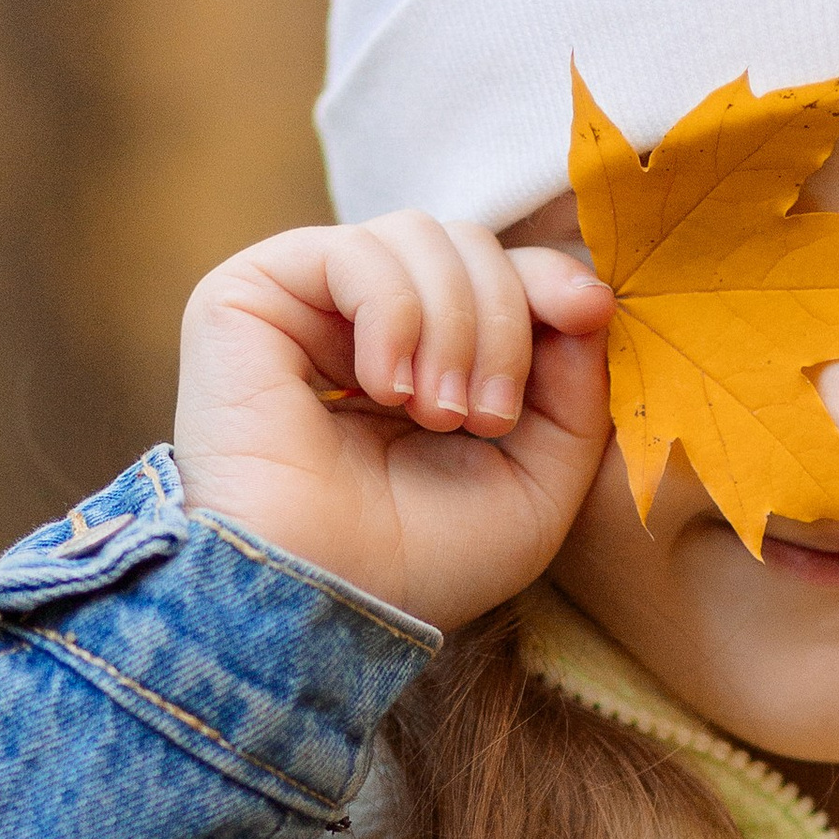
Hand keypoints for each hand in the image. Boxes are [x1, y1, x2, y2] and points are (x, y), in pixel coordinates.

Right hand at [173, 216, 616, 631]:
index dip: (548, 281)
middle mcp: (364, 321)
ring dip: (452, 324)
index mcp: (428, 356)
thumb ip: (576, 387)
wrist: (324, 602)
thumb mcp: (540, 478)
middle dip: (502, 321)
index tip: (588, 313)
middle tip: (482, 416)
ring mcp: (306, 302)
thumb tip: (588, 296)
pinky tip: (383, 388)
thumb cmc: (423, 561)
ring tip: (433, 413)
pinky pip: (355, 250)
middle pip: (467, 243)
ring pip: (419, 235)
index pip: (500, 272)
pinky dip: (393, 315)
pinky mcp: (250, 294)